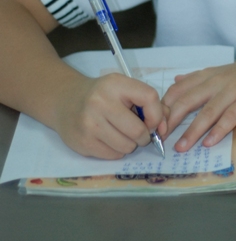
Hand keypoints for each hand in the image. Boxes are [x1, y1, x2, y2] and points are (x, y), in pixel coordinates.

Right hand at [53, 72, 168, 159]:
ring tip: (121, 134)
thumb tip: (164, 127)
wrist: (66, 100)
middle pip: (138, 130)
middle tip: (137, 132)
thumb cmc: (103, 95)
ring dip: (130, 144)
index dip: (157, 114)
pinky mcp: (83, 142)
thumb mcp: (124, 88)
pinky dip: (117, 150)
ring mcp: (89, 123)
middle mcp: (100, 102)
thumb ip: (150, 103)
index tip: (152, 121)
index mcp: (115, 84)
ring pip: (127, 146)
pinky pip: (113, 155)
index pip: (149, 98)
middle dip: (144, 135)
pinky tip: (109, 139)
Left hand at [162, 56, 235, 150]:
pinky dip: (218, 131)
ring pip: (206, 112)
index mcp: (210, 74)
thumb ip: (200, 77)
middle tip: (159, 137)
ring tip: (180, 147)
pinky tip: (209, 143)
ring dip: (192, 131)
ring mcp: (233, 91)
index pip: (179, 88)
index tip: (155, 122)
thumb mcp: (225, 71)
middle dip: (171, 120)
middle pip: (187, 100)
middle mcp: (218, 81)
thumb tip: (176, 79)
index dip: (164, 105)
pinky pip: (229, 118)